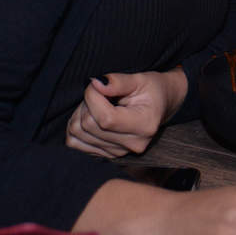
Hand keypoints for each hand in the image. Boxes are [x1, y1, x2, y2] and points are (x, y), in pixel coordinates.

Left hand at [66, 70, 184, 157]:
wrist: (160, 105)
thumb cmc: (152, 90)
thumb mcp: (140, 79)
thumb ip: (117, 81)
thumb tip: (94, 83)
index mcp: (144, 126)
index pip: (105, 118)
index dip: (93, 97)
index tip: (97, 84)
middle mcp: (131, 144)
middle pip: (88, 125)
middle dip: (87, 103)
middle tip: (100, 92)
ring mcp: (117, 153)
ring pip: (77, 134)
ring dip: (80, 114)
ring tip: (97, 103)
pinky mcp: (105, 155)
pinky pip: (75, 143)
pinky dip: (76, 126)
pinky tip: (90, 116)